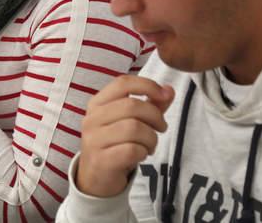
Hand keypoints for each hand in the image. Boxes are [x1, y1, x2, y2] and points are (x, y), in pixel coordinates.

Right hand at [76, 75, 174, 197]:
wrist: (95, 178)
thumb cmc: (115, 144)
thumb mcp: (130, 121)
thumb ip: (151, 104)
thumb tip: (169, 89)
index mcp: (98, 103)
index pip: (123, 83)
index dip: (147, 85)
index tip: (164, 95)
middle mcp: (92, 118)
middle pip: (132, 105)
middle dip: (155, 116)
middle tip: (161, 128)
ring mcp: (94, 139)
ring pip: (134, 128)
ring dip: (151, 138)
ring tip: (149, 145)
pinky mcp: (100, 159)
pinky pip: (132, 150)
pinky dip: (143, 152)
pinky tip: (140, 155)